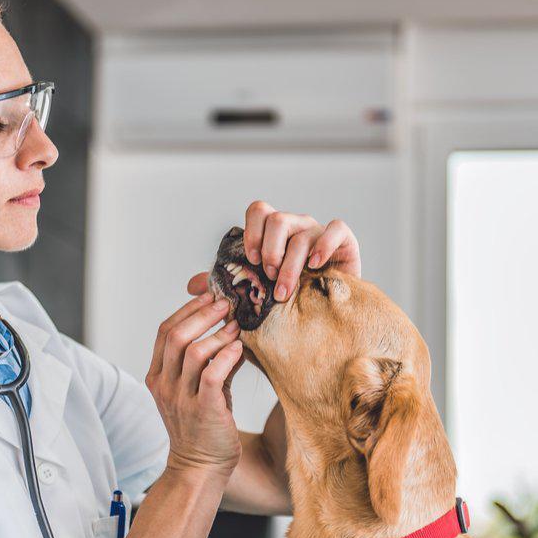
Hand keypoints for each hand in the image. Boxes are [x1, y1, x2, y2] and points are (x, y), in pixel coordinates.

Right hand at [145, 292, 246, 479]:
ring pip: (193, 351)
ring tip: (237, 326)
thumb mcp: (199, 389)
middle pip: (175, 335)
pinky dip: (227, 356)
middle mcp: (164, 385)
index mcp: (157, 376)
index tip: (209, 296)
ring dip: (218, 333)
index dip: (187, 309)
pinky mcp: (203, 411)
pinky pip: (212, 374)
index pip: (165, 331)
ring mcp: (181, 399)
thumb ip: (210, 361)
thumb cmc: (202, 427)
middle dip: (202, 313)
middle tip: (226, 303)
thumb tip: (233, 331)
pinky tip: (239, 349)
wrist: (199, 469)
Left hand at [185, 200, 361, 303]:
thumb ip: (226, 288)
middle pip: (277, 218)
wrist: (323, 327)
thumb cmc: (286, 307)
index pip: (258, 210)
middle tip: (267, 277)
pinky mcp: (345, 243)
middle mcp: (296, 228)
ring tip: (283, 290)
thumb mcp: (251, 298)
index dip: (252, 232)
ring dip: (289, 263)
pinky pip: (336, 229)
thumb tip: (192, 284)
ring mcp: (320, 233)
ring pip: (302, 232)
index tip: (250, 260)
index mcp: (274, 234)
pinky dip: (325, 244)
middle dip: (269, 250)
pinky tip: (315, 266)